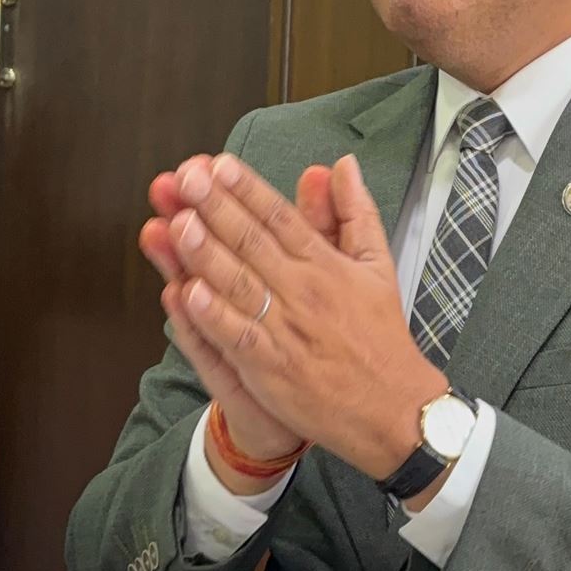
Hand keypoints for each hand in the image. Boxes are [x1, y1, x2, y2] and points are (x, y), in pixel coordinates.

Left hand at [170, 152, 447, 481]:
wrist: (392, 406)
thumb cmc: (380, 334)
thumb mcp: (378, 264)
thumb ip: (355, 212)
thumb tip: (343, 165)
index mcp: (327, 264)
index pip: (281, 217)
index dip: (248, 188)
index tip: (219, 164)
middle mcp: (304, 291)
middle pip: (253, 242)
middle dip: (216, 207)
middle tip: (187, 179)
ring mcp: (286, 330)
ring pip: (240, 284)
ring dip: (206, 253)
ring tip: (178, 223)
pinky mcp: (272, 368)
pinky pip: (237, 336)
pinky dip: (213, 316)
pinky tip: (187, 293)